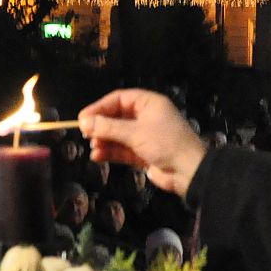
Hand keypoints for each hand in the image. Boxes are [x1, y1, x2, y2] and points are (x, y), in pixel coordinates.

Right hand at [78, 89, 207, 197]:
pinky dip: (110, 152)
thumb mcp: (135, 132)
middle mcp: (146, 117)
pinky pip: (122, 150)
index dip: (100, 107)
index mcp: (149, 104)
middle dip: (101, 126)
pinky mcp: (143, 153)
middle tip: (85, 134)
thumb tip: (83, 122)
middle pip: (117, 117)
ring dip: (104, 140)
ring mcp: (145, 136)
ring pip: (118, 135)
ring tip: (93, 147)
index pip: (119, 99)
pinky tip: (97, 156)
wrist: (189, 171)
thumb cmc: (165, 143)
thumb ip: (108, 127)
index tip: (82, 118)